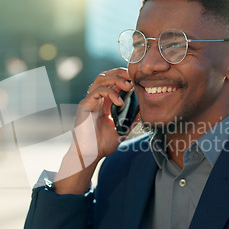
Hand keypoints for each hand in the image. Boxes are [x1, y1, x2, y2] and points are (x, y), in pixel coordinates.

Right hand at [54, 67, 133, 193]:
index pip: (112, 81)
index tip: (137, 80)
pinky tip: (120, 102)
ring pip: (100, 79)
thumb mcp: (122, 129)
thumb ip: (131, 119)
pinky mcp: (84, 105)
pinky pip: (97, 91)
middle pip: (106, 75)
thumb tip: (144, 110)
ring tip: (128, 86)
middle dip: (120, 72)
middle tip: (133, 77)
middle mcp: (96, 99)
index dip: (124, 77)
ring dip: (116, 79)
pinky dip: (110, 93)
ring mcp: (89, 101)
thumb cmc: (102, 144)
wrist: (89, 155)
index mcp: (104, 103)